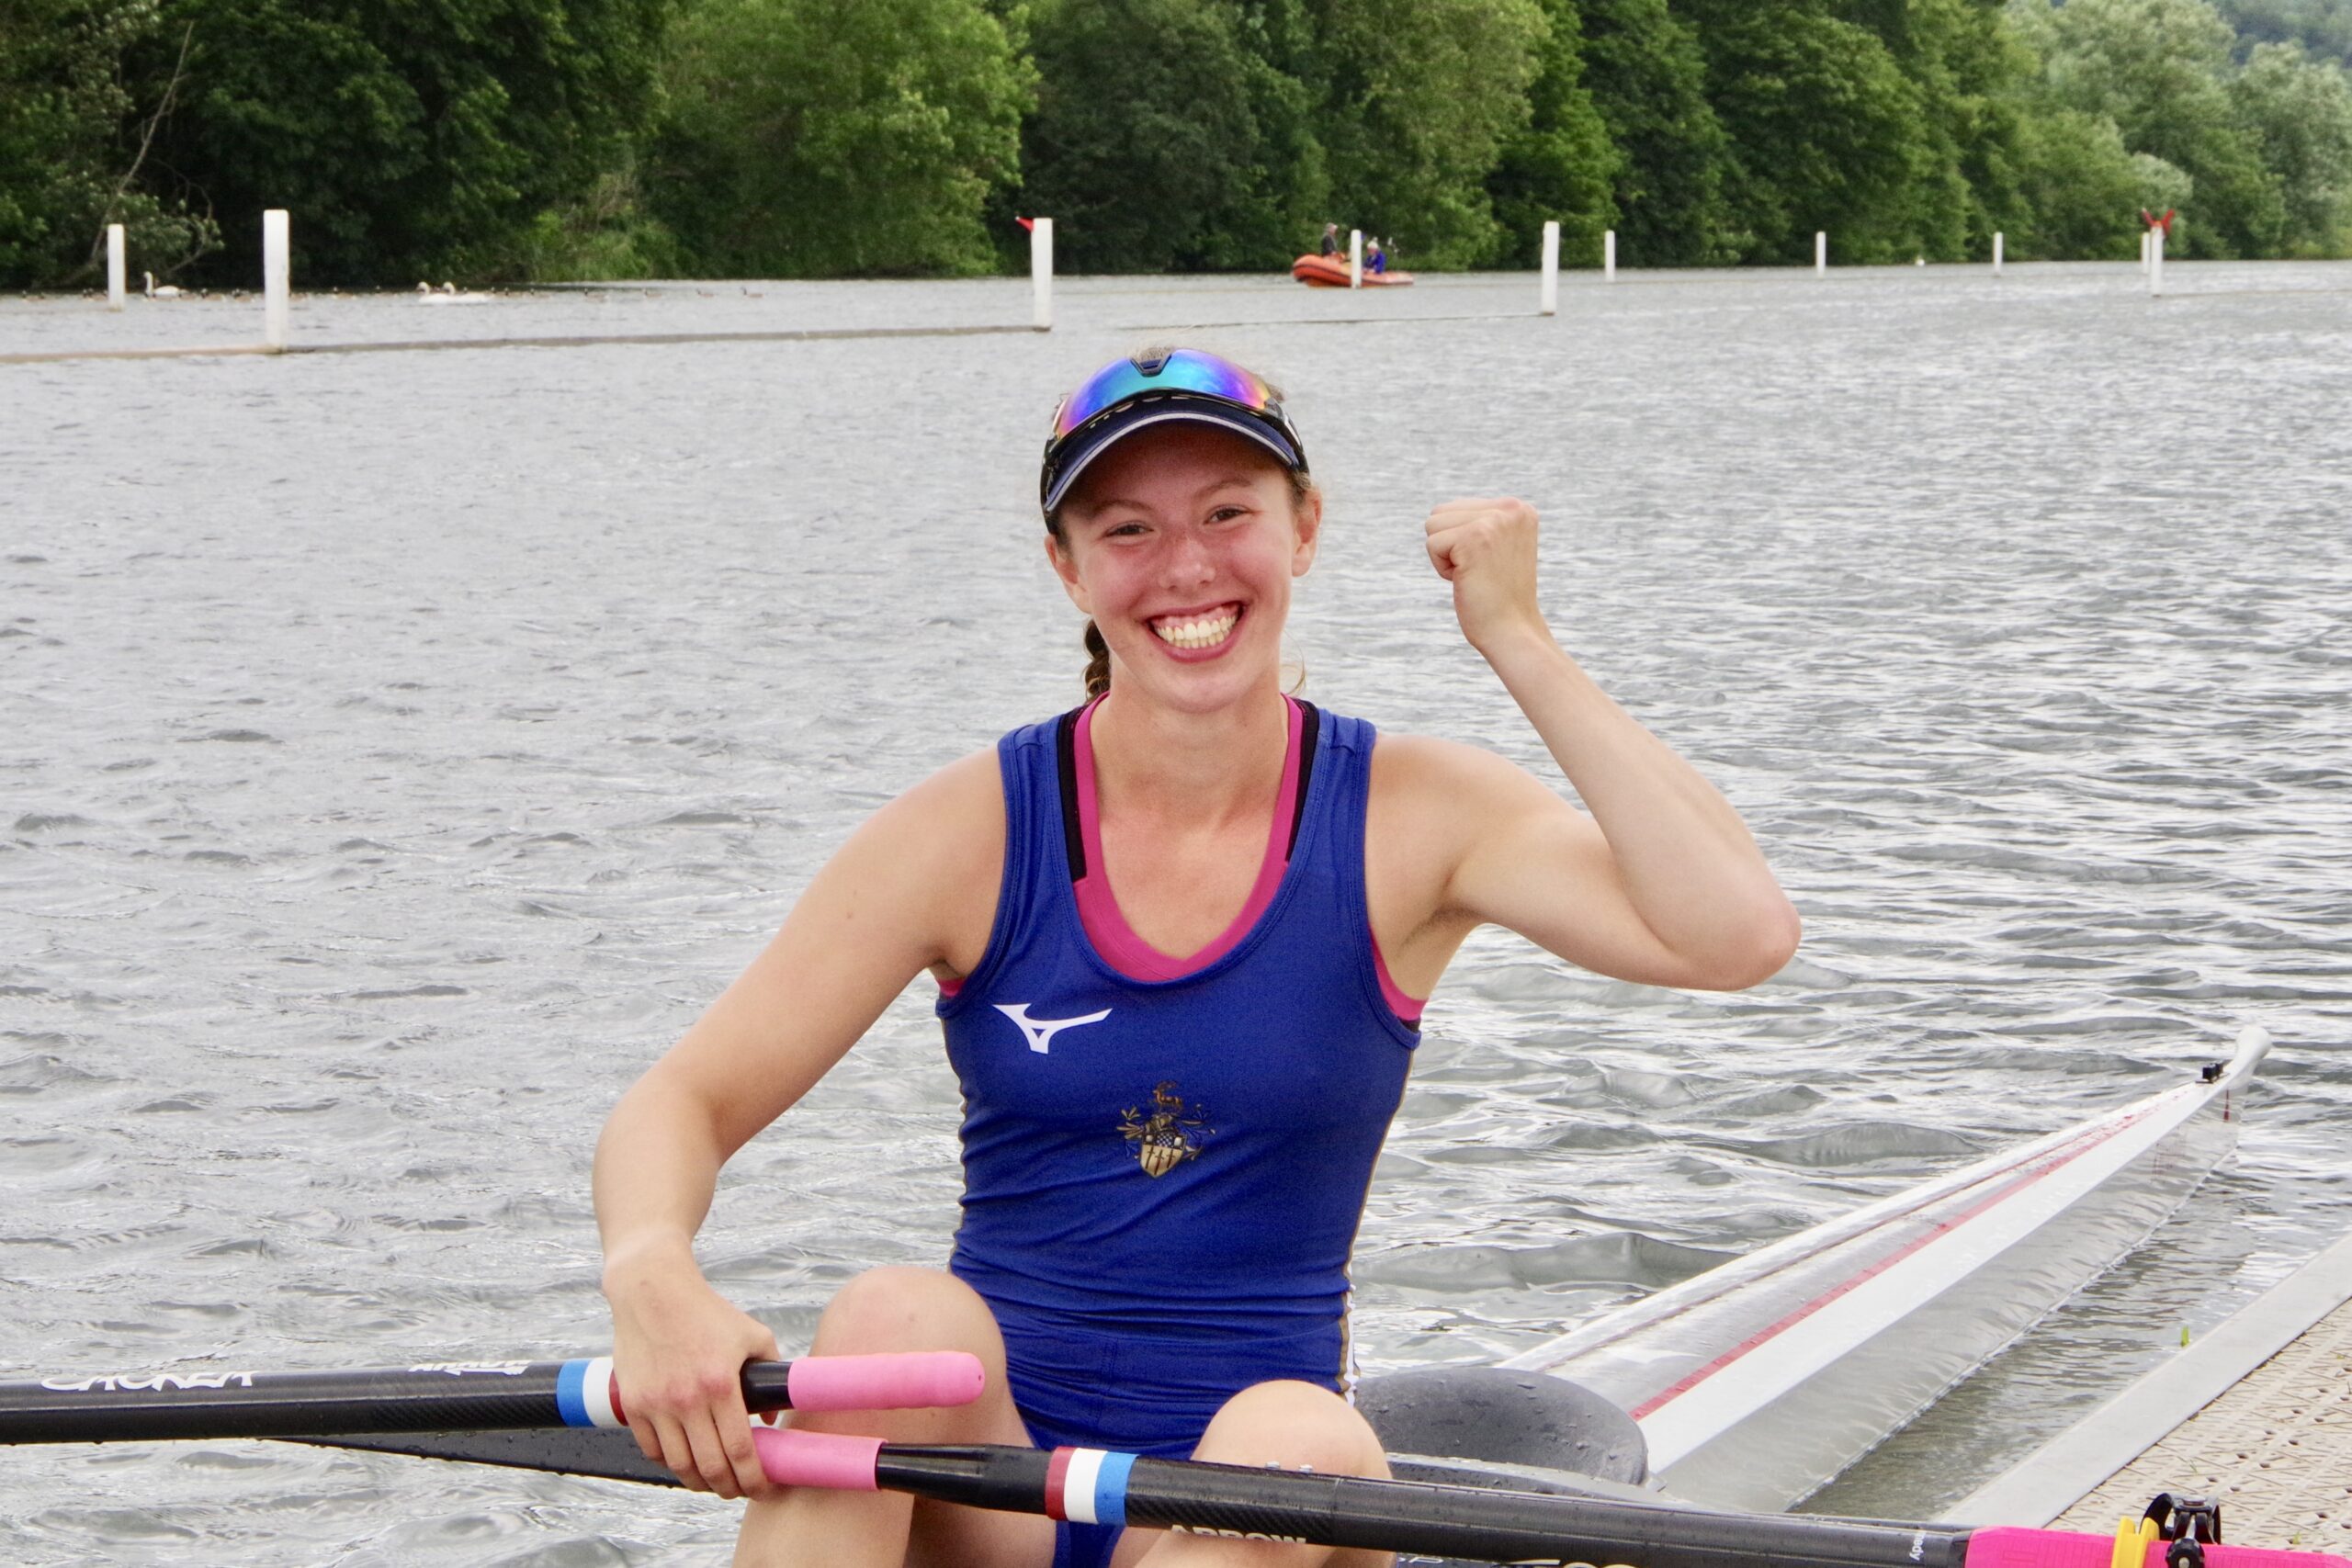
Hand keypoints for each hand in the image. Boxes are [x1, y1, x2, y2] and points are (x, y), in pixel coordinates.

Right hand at [605, 1247, 782, 1498]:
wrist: (652, 1291)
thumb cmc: (707, 1312)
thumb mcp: (752, 1335)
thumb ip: (772, 1373)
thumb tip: (770, 1419)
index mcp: (720, 1384)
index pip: (739, 1449)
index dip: (753, 1478)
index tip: (763, 1489)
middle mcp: (686, 1399)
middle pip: (710, 1467)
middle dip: (729, 1488)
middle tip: (738, 1491)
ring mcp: (656, 1404)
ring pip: (680, 1465)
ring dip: (699, 1481)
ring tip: (713, 1482)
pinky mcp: (633, 1405)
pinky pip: (652, 1450)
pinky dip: (671, 1463)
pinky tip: (685, 1461)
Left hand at [1423, 497, 1549, 655]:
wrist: (1513, 631)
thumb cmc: (1500, 597)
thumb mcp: (1498, 547)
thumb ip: (1480, 522)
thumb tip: (1441, 511)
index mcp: (1518, 509)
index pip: (1457, 507)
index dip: (1460, 542)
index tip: (1488, 564)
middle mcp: (1511, 509)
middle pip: (1441, 512)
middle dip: (1449, 547)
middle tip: (1479, 572)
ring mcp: (1494, 521)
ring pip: (1433, 525)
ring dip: (1445, 557)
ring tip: (1474, 574)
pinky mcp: (1474, 537)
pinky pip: (1432, 544)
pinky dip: (1442, 569)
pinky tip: (1468, 581)